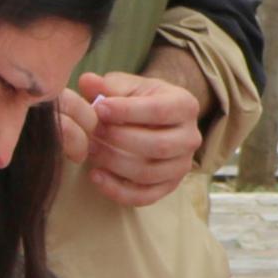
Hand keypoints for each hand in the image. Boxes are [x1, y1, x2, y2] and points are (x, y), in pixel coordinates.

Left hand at [75, 70, 204, 206]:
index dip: (126, 112)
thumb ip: (106, 85)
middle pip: (158, 146)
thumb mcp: (126, 86)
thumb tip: (87, 81)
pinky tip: (96, 176)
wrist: (154, 119)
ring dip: (114, 164)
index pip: (159, 111)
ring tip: (90, 151)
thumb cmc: (138, 99)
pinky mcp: (169, 186)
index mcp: (186, 106)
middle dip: (118, 140)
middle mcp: (191, 137)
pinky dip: (117, 191)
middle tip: (91, 132)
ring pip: (149, 173)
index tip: (98, 108)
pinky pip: (144, 196)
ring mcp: (182, 165)